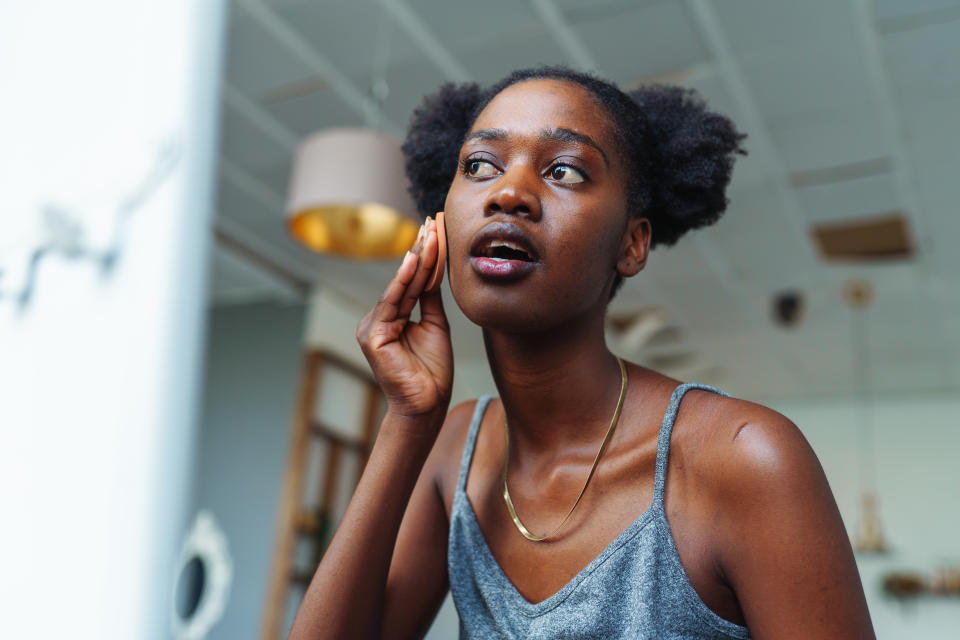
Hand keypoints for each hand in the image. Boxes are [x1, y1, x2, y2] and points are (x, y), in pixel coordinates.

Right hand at [356, 217, 452, 424]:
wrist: (427, 404)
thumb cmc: (432, 370)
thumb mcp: (435, 325)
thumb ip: (429, 298)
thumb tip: (433, 268)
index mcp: (391, 317)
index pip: (412, 280)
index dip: (426, 255)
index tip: (437, 229)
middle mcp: (378, 318)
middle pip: (405, 278)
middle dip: (421, 249)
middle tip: (434, 221)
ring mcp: (372, 326)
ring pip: (400, 286)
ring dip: (417, 259)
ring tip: (430, 234)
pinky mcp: (372, 336)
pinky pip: (392, 302)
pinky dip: (403, 281)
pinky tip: (414, 261)